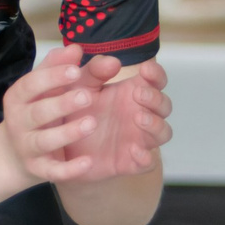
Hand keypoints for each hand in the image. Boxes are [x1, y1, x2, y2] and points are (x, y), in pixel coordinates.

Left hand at [55, 58, 170, 183]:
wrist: (60, 145)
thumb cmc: (75, 109)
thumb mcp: (79, 85)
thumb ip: (94, 71)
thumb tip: (113, 62)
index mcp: (132, 92)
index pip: (156, 80)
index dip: (156, 74)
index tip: (145, 69)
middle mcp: (140, 114)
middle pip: (164, 105)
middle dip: (156, 98)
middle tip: (137, 94)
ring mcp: (138, 138)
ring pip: (163, 132)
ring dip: (156, 124)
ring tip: (138, 118)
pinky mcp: (130, 161)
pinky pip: (147, 162)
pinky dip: (145, 157)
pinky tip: (134, 150)